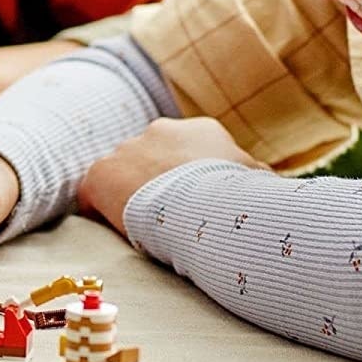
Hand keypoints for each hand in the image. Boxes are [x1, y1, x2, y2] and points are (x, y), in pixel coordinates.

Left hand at [78, 117, 264, 234]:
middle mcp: (159, 131)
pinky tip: (115, 231)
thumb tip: (269, 184)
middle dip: (155, 184)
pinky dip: (99, 211)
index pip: (186, 152)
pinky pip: (92, 192)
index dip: (185, 179)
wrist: (210, 207)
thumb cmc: (243, 199)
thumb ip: (257, 178)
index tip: (191, 202)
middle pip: (150, 159)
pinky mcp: (101, 173)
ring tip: (143, 227)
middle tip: (167, 217)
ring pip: (121, 173)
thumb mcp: (262, 182)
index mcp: (201, 130)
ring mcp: (127, 150)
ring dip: (128, 196)